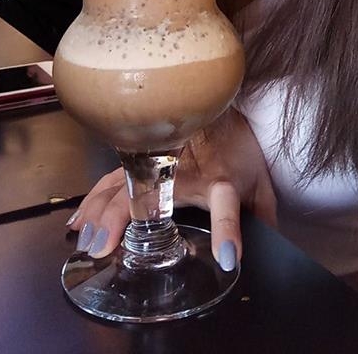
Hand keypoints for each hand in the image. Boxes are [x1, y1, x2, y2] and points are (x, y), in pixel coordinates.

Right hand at [67, 108, 276, 268]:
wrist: (225, 100)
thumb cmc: (242, 145)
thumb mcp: (261, 181)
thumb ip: (264, 215)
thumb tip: (279, 249)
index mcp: (222, 181)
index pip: (229, 207)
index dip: (229, 231)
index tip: (230, 257)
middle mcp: (187, 171)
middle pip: (151, 193)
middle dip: (123, 217)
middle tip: (102, 248)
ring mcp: (160, 159)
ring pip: (123, 183)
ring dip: (100, 211)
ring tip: (84, 238)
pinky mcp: (146, 155)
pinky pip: (115, 177)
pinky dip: (95, 198)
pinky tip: (79, 219)